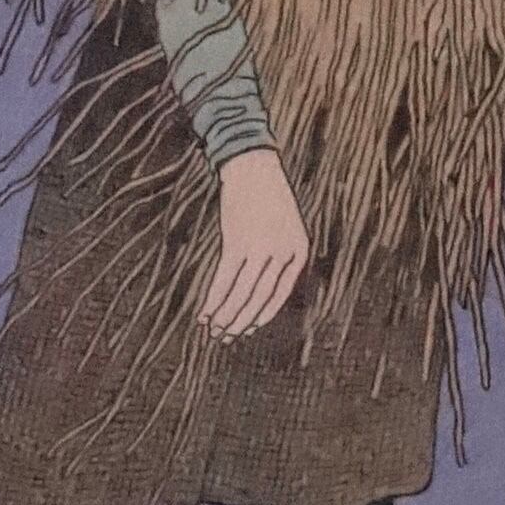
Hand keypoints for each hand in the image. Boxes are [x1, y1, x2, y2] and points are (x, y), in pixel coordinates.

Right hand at [198, 147, 311, 338]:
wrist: (253, 166)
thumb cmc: (269, 197)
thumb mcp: (288, 226)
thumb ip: (282, 256)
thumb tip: (262, 289)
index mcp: (299, 250)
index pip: (280, 294)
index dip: (262, 315)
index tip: (248, 328)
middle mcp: (282, 252)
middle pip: (260, 297)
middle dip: (241, 321)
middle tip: (226, 338)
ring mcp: (260, 247)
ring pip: (242, 293)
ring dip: (225, 314)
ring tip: (212, 330)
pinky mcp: (237, 241)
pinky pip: (225, 278)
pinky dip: (214, 298)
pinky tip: (205, 312)